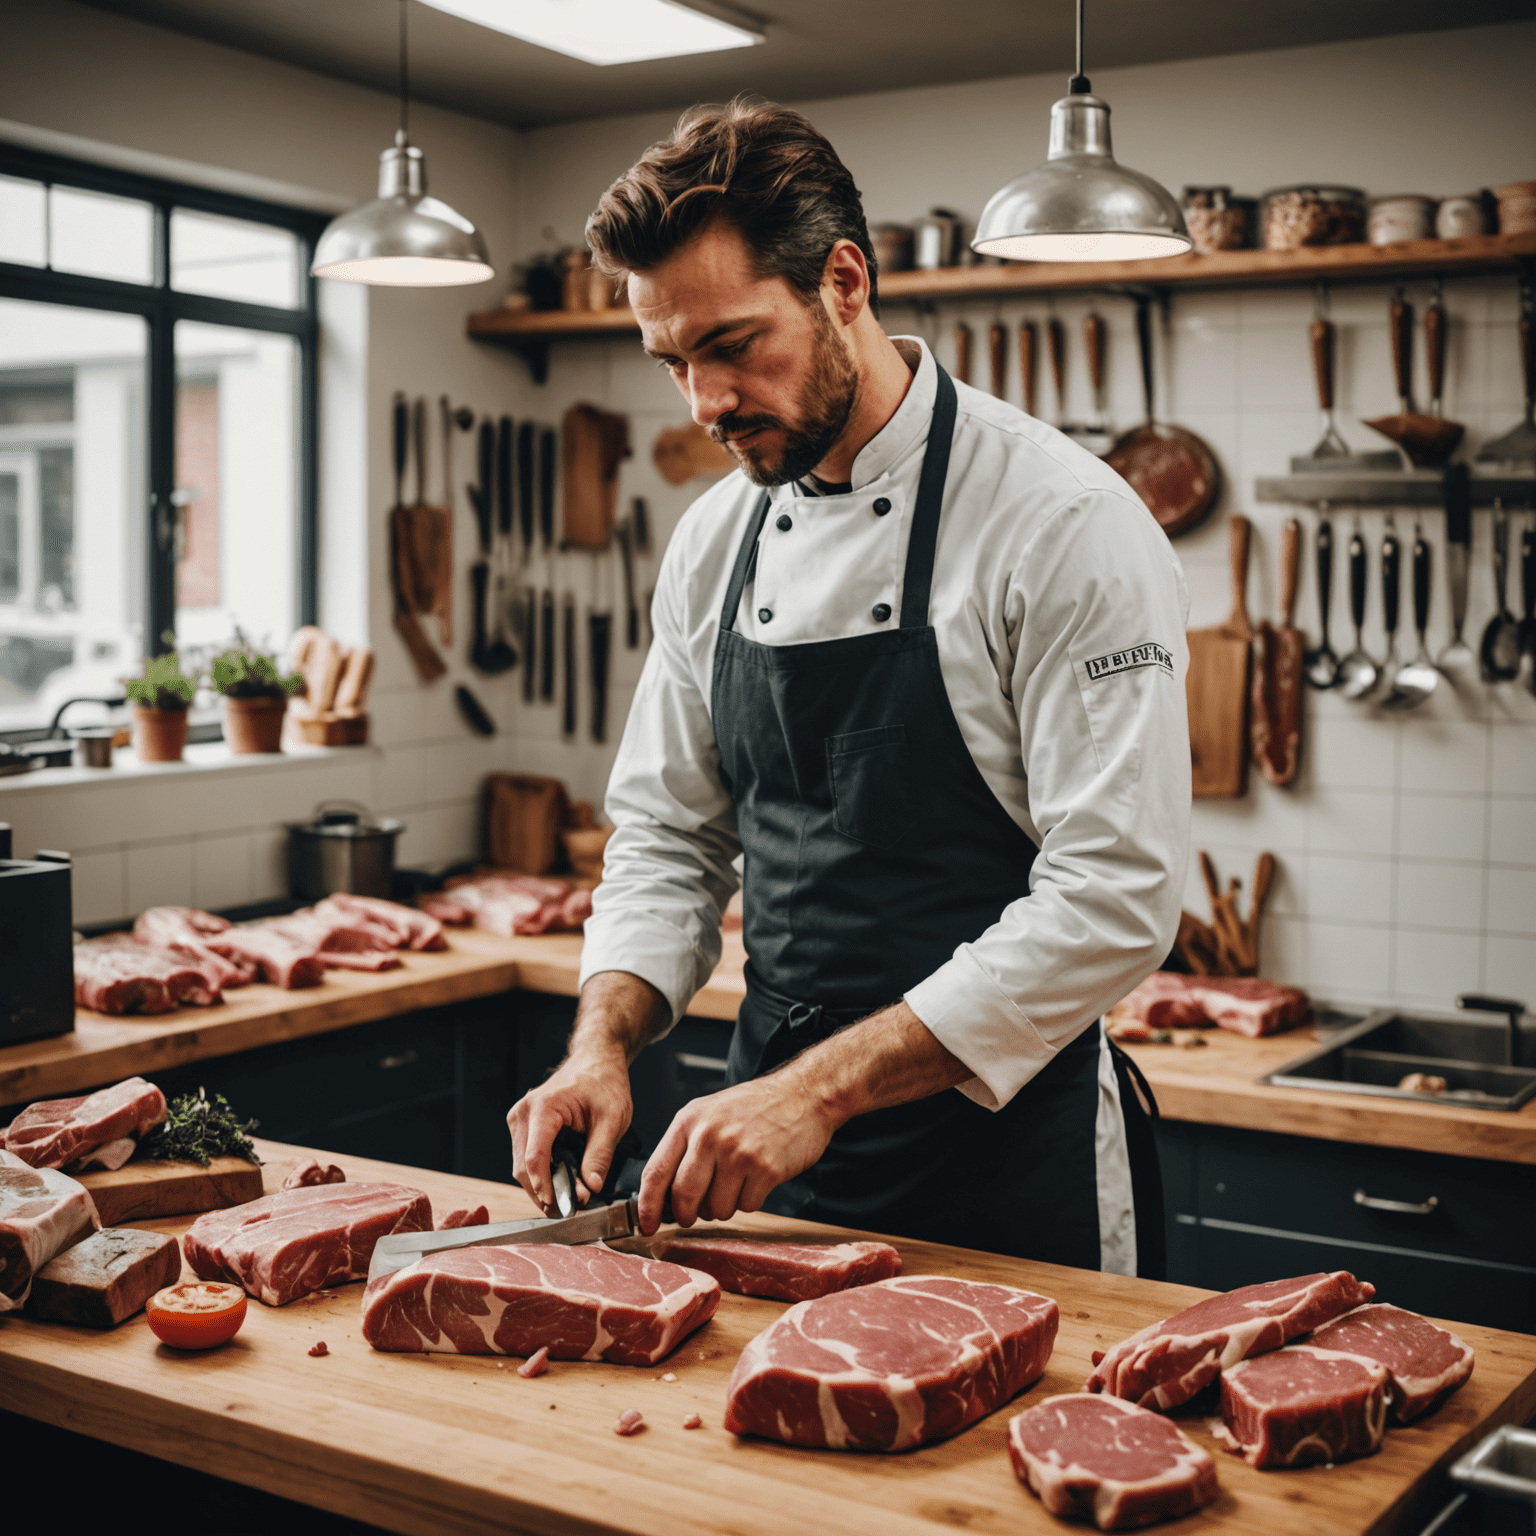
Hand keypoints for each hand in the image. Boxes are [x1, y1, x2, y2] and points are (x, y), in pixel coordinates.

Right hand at [508, 1047, 632, 1214]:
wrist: (596, 1061)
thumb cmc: (604, 1082)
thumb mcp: (613, 1118)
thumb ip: (600, 1154)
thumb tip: (592, 1187)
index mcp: (544, 1107)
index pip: (535, 1157)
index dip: (545, 1187)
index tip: (560, 1207)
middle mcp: (524, 1112)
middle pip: (522, 1166)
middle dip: (544, 1192)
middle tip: (571, 1208)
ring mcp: (520, 1119)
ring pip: (521, 1166)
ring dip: (541, 1185)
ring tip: (569, 1197)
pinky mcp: (523, 1126)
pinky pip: (526, 1157)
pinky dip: (541, 1173)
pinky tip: (560, 1182)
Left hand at [637, 1070, 839, 1233]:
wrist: (802, 1095)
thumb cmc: (755, 1107)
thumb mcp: (709, 1114)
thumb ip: (685, 1148)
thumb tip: (663, 1195)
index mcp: (689, 1120)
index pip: (656, 1171)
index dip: (647, 1206)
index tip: (646, 1224)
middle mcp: (710, 1135)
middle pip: (683, 1196)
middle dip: (687, 1214)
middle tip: (693, 1214)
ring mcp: (738, 1153)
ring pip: (715, 1208)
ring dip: (723, 1206)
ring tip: (736, 1181)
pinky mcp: (765, 1169)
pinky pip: (746, 1207)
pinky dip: (750, 1200)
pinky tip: (757, 1178)